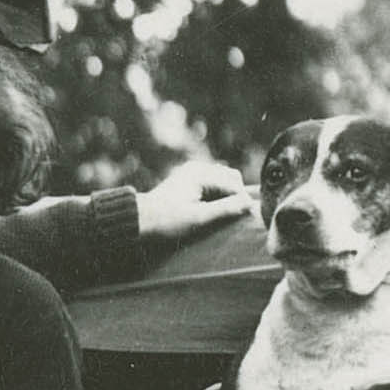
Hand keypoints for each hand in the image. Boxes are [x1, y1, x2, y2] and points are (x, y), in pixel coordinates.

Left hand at [133, 152, 252, 242]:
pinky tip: (210, 209)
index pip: (234, 184)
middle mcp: (198, 167)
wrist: (139, 221)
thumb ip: (226, 209)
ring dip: (226, 196)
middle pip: (231, 178)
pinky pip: (212, 184)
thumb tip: (250, 204)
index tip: (243, 218)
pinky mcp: (189, 179)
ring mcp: (193, 172)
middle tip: (230, 217)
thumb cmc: (167, 221)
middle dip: (234, 196)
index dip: (241, 201)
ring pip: (223, 181)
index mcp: (201, 174)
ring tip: (219, 215)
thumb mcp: (199, 218)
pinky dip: (217, 195)